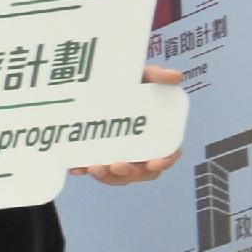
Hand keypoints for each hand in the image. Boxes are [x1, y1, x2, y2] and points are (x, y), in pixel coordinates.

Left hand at [77, 65, 187, 183]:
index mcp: (156, 133)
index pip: (167, 154)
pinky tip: (76, 168)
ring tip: (95, 167)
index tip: (153, 163)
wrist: (96, 79)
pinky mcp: (96, 153)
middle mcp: (139, 148)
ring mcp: (117, 153)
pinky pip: (92, 168)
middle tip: (117, 165)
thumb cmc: (127, 81)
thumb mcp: (141, 75)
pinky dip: (84, 170)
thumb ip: (157, 76)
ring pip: (117, 175)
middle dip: (130, 174)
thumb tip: (176, 77)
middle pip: (141, 172)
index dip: (164, 162)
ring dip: (108, 177)